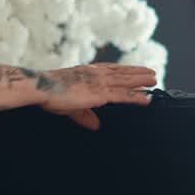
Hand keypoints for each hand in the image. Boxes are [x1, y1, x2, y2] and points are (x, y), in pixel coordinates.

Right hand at [38, 63, 156, 129]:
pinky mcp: (100, 93)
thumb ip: (85, 115)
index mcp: (87, 72)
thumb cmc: (50, 93)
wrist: (41, 88)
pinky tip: (146, 98)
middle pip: (122, 72)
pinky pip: (123, 95)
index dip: (124, 70)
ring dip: (141, 80)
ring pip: (126, 81)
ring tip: (154, 80)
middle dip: (137, 72)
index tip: (134, 69)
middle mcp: (96, 74)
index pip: (110, 69)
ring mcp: (100, 82)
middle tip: (151, 72)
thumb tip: (95, 125)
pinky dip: (136, 96)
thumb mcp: (70, 105)